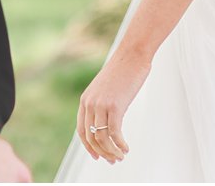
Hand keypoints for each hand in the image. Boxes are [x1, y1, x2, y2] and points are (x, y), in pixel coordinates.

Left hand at [75, 49, 150, 163]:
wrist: (132, 54)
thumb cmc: (123, 70)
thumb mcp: (105, 88)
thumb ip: (101, 103)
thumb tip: (106, 121)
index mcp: (85, 100)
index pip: (82, 131)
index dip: (89, 147)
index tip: (98, 156)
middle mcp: (90, 104)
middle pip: (91, 138)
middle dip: (102, 152)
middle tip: (113, 160)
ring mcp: (101, 105)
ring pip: (102, 139)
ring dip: (112, 152)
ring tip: (121, 156)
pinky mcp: (115, 107)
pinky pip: (114, 134)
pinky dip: (120, 145)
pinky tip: (126, 148)